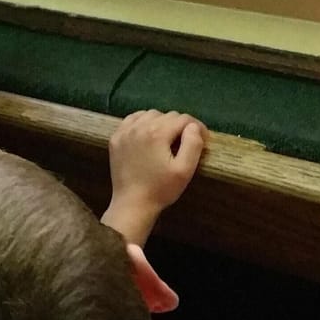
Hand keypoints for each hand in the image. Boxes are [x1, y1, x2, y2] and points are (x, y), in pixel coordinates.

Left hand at [105, 110, 206, 245]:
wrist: (132, 204)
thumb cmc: (161, 189)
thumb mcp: (184, 170)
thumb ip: (193, 144)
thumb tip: (193, 126)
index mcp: (158, 133)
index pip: (184, 119)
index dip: (197, 128)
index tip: (203, 140)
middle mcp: (140, 126)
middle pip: (168, 115)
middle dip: (180, 126)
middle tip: (185, 143)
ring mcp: (125, 131)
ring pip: (151, 114)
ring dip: (162, 123)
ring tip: (167, 140)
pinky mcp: (116, 138)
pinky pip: (133, 119)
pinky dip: (144, 122)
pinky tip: (148, 135)